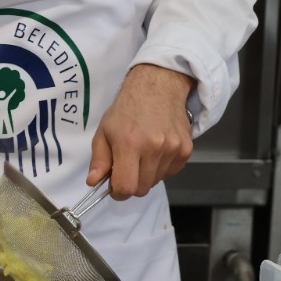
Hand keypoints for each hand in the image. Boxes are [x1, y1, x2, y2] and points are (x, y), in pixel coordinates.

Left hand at [86, 64, 194, 197]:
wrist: (158, 88)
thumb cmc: (126, 109)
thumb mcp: (103, 131)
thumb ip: (99, 159)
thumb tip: (94, 182)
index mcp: (130, 143)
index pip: (127, 187)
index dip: (118, 192)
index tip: (114, 186)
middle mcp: (154, 148)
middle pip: (142, 189)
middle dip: (131, 184)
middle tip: (125, 169)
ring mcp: (173, 149)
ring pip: (156, 181)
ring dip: (146, 175)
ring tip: (141, 155)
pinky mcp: (186, 150)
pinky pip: (170, 173)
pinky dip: (160, 169)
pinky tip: (155, 151)